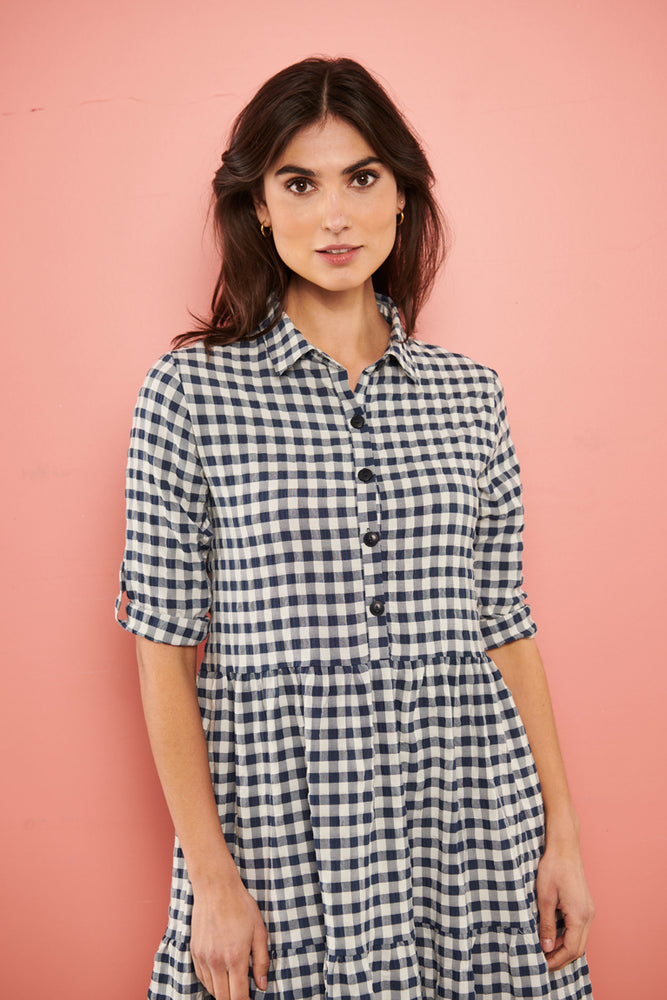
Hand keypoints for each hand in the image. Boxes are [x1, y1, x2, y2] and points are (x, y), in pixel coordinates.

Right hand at [190, 875, 269, 998]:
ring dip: (222, 992)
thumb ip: (262, 961)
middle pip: (223, 998)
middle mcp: (216, 961)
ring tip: (233, 985)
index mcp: (235, 957)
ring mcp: (203, 957)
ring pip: (211, 989)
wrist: (215, 888)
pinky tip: (220, 976)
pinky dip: (211, 982)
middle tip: (242, 994)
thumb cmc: (240, 906)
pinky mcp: (195, 952)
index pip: (238, 997)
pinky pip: (202, 977)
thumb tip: (262, 985)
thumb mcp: (259, 931)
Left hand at [536, 837, 594, 970]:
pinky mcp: (585, 905)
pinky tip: (554, 936)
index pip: (572, 949)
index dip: (557, 960)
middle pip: (578, 948)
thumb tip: (546, 947)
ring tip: (546, 951)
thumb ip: (547, 925)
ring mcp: (588, 910)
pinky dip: (568, 937)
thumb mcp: (544, 898)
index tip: (543, 964)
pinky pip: (579, 928)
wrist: (564, 847)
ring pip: (580, 939)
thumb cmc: (553, 868)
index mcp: (580, 915)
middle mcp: (588, 915)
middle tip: (543, 962)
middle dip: (562, 958)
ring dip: (565, 948)